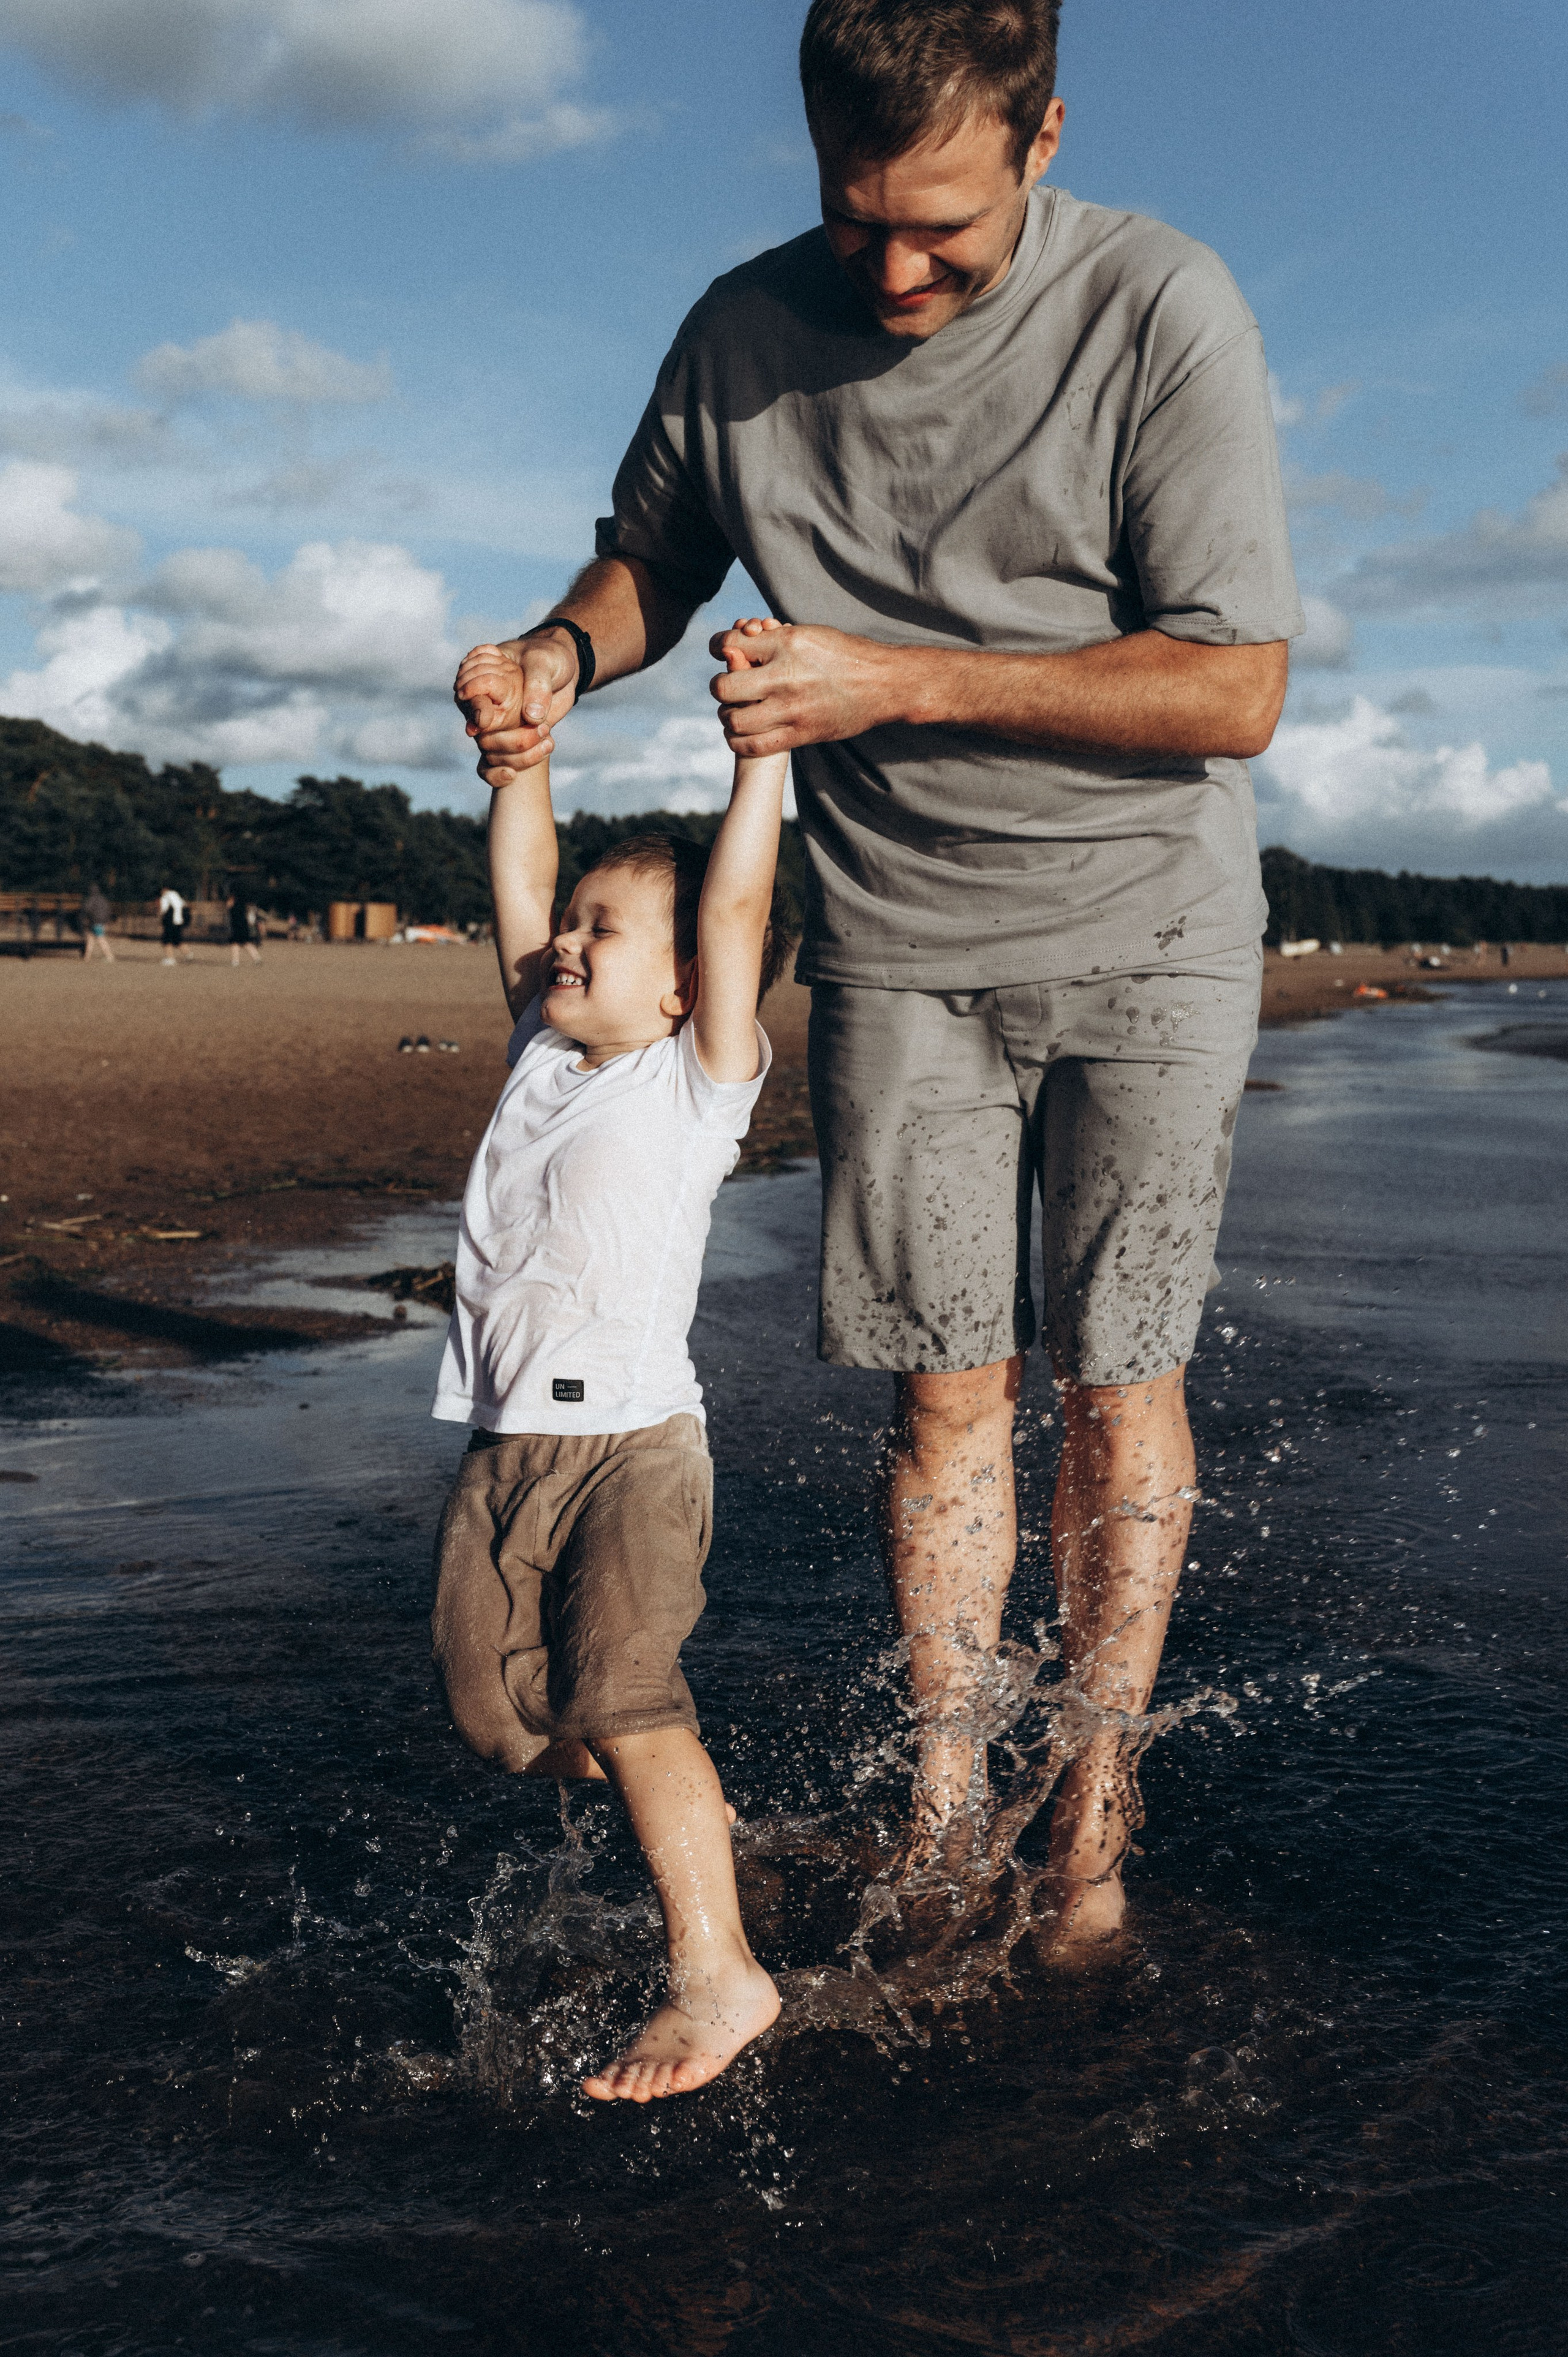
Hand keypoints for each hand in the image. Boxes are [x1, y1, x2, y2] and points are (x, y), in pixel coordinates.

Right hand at [453, 633, 579, 786]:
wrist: (564, 671)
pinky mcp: (510, 739)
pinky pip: (490, 767)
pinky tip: (512, 775)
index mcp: (485, 678)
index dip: (476, 711)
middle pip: (480, 734)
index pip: (469, 697)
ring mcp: (497, 725)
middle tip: (544, 729)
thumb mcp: (545, 661)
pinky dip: (498, 775)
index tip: (485, 721)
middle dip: (510, 740)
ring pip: (489, 753)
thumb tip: (532, 717)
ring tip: (549, 740)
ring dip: (518, 756)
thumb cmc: (550, 657)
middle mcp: (486, 705)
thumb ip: (537, 684)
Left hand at [707, 621, 905, 755]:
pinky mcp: (801, 734)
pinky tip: (740, 734)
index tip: (720, 650)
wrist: (883, 683)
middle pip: (724, 687)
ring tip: (734, 712)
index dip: (718, 645)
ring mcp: (792, 708)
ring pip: (735, 719)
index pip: (729, 643)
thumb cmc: (845, 654)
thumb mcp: (809, 634)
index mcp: (786, 643)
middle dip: (720, 686)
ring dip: (728, 716)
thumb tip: (743, 638)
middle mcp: (785, 676)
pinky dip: (738, 741)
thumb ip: (775, 639)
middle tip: (728, 688)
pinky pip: (754, 746)